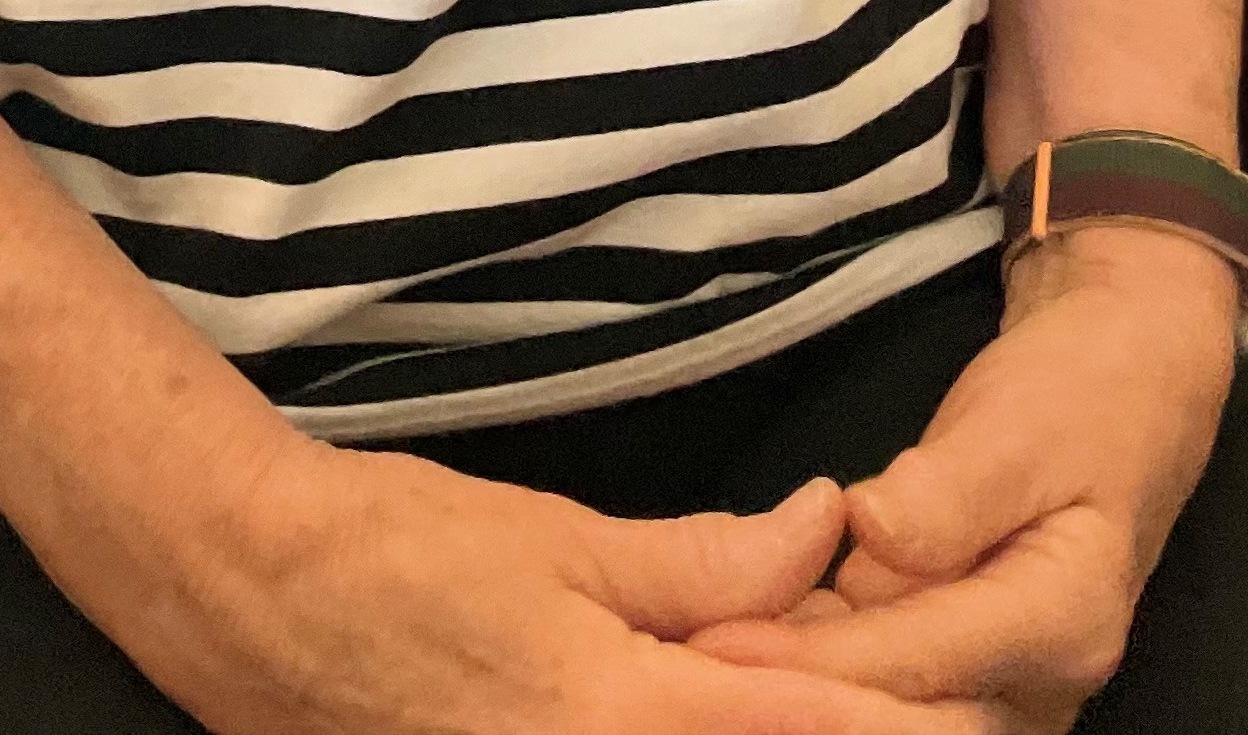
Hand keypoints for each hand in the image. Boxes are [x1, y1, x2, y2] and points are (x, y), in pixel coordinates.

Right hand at [118, 432, 963, 733]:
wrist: (258, 604)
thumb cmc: (405, 549)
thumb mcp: (560, 539)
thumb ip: (701, 559)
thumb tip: (825, 532)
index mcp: (625, 713)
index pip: (802, 723)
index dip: (905, 727)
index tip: (989, 716)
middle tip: (969, 713)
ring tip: (873, 709)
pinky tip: (738, 710)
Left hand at [686, 229, 1239, 730]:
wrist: (1128, 383)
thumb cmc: (1078, 394)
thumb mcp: (1019, 423)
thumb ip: (950, 489)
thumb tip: (869, 531)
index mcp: (1063, 620)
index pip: (918, 657)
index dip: (810, 658)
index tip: (710, 642)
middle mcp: (1038, 682)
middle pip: (899, 706)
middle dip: (791, 689)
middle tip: (679, 657)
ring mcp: (1002, 682)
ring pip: (885, 701)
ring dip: (793, 678)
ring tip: (686, 657)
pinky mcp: (966, 663)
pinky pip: (884, 672)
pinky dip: (810, 653)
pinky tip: (731, 632)